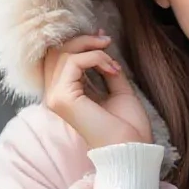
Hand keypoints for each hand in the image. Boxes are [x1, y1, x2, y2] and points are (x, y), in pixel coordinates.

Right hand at [42, 32, 153, 149]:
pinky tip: (112, 70)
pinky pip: (73, 62)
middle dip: (83, 41)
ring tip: (114, 64)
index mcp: (66, 96)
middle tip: (107, 41)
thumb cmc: (128, 126)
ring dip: (93, 50)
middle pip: (55, 52)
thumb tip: (100, 41)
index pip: (60, 59)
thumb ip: (106, 67)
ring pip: (62, 53)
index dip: (81, 44)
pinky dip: (96, 59)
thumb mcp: (117, 88)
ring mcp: (55, 97)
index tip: (104, 39)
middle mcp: (55, 96)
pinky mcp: (62, 98)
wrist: (132, 149)